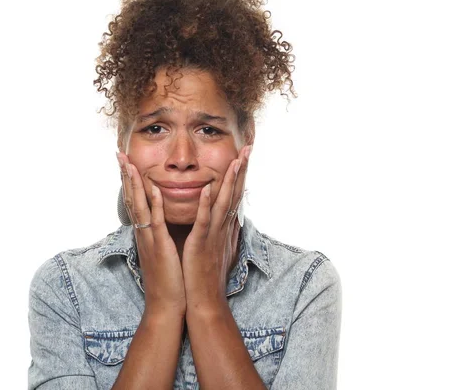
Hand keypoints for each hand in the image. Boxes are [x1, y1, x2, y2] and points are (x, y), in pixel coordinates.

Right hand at [117, 152, 186, 317]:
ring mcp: (150, 239)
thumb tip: (162, 223)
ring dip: (134, 183)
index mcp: (146, 234)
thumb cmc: (168, 280)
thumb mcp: (162, 253)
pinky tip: (153, 187)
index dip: (130, 182)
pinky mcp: (160, 247)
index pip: (136, 202)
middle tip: (119, 154)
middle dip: (126, 175)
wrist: (166, 305)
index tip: (127, 163)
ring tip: (129, 162)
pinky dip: (155, 203)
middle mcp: (144, 233)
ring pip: (139, 206)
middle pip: (132, 199)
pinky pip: (156, 222)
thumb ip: (160, 236)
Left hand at [182, 145, 251, 311]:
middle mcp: (223, 228)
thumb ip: (218, 230)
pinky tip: (208, 188)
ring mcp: (214, 235)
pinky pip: (204, 221)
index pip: (234, 196)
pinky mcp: (201, 243)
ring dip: (230, 181)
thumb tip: (224, 218)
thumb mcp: (214, 247)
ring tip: (236, 160)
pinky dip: (206, 204)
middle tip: (248, 148)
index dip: (240, 175)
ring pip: (224, 203)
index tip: (245, 156)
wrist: (204, 300)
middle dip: (241, 170)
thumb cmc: (205, 275)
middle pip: (234, 194)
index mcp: (223, 227)